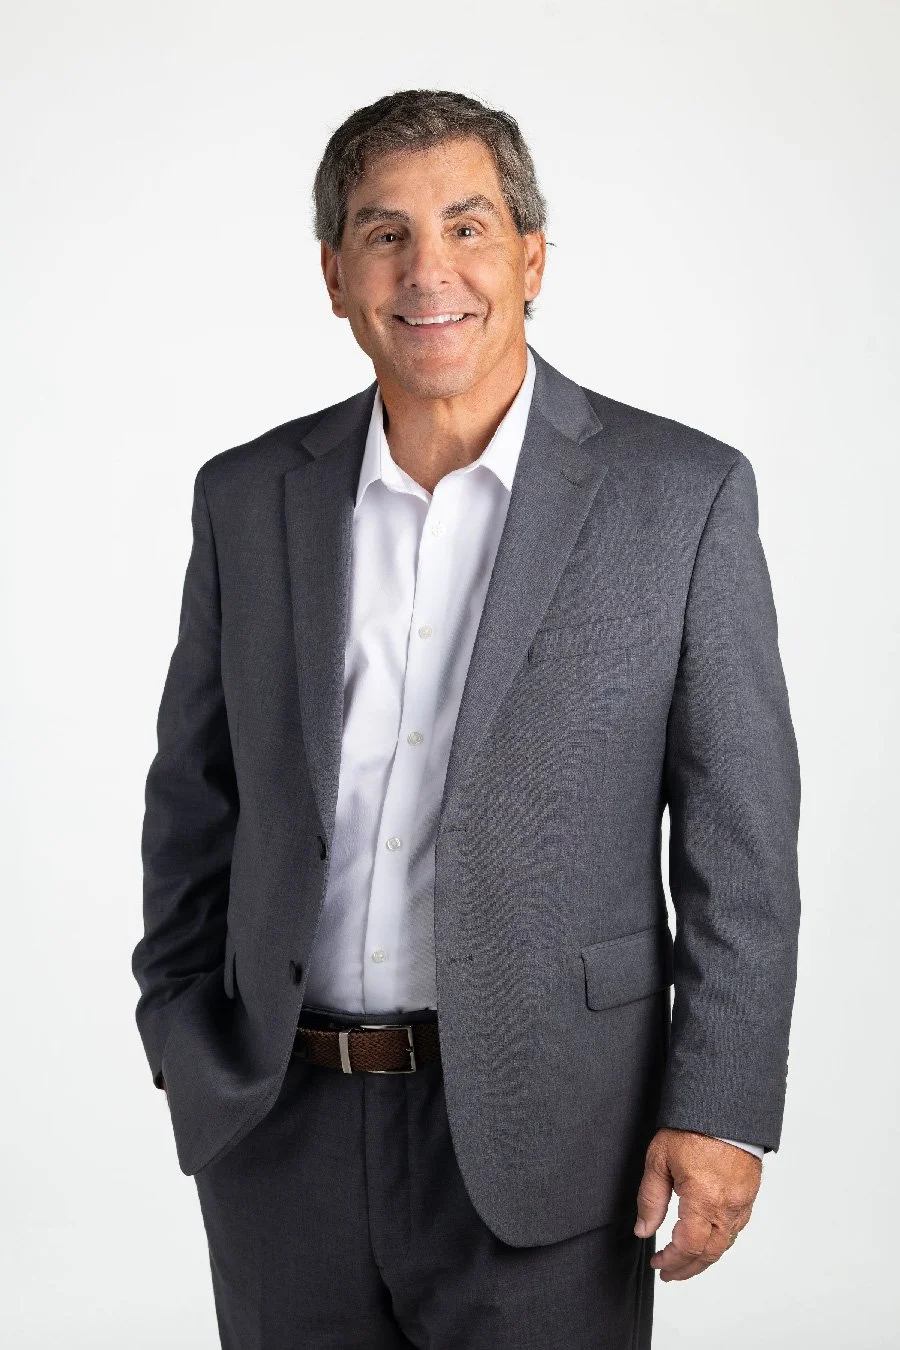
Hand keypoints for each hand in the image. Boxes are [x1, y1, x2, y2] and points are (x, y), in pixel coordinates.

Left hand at [634, 1128, 761, 1280]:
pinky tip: (707, 1241)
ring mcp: (742, 1202)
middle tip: (669, 1273)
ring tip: (685, 1263)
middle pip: (709, 1254)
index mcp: (703, 1199)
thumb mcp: (659, 1158)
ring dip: (705, 1258)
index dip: (671, 1260)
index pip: (687, 1246)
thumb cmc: (693, 1126)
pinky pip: (736, 1229)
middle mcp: (727, 1206)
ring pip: (725, 1245)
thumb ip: (650, 1198)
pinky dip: (720, 1242)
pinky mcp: (749, 1195)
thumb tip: (643, 1230)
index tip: (657, 1263)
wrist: (725, 1106)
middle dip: (688, 1268)